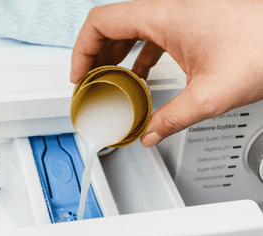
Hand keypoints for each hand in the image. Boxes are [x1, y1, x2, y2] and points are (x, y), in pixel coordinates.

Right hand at [70, 0, 262, 146]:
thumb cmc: (262, 48)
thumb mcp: (208, 95)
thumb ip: (172, 119)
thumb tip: (150, 134)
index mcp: (164, 16)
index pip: (101, 22)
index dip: (81, 49)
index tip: (79, 75)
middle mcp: (168, 9)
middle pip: (112, 26)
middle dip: (94, 56)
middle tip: (89, 82)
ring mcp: (178, 15)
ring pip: (131, 30)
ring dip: (114, 56)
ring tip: (107, 82)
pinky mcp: (189, 24)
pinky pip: (151, 37)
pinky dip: (138, 57)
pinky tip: (138, 75)